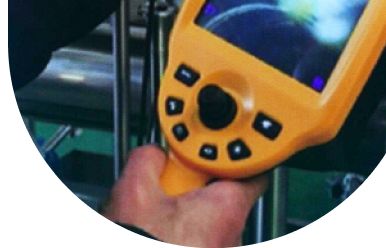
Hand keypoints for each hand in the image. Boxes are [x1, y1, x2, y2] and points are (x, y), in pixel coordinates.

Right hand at [101, 146, 268, 247]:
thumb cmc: (144, 244)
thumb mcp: (132, 193)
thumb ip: (148, 160)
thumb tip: (155, 153)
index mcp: (226, 209)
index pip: (253, 171)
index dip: (237, 155)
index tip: (221, 147)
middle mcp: (233, 237)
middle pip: (223, 196)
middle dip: (197, 187)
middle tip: (170, 184)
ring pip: (209, 222)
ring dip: (187, 215)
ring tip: (156, 216)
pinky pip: (200, 241)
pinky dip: (183, 236)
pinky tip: (157, 234)